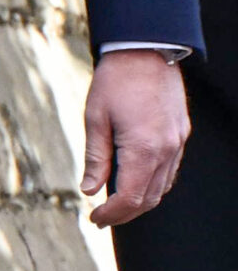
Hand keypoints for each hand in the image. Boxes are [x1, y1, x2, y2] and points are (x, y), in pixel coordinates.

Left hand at [83, 49, 189, 226]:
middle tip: (102, 218)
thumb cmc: (115, 82)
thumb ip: (95, 158)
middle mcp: (167, 150)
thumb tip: (89, 190)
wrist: (146, 51)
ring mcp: (178, 143)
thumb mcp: (95, 118)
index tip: (95, 219)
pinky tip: (136, 181)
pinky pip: (170, 170)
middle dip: (126, 213)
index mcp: (144, 148)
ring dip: (141, 200)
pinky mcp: (181, 134)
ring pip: (163, 186)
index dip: (112, 214)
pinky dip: (154, 183)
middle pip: (150, 198)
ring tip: (116, 203)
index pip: (131, 197)